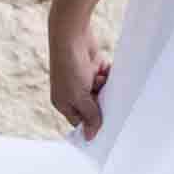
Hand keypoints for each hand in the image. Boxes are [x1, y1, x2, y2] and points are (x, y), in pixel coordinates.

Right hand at [49, 15, 111, 140]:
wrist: (72, 36)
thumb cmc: (70, 68)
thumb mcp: (80, 97)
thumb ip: (89, 116)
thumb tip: (90, 137)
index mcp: (64, 103)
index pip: (80, 121)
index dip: (93, 124)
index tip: (108, 128)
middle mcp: (73, 92)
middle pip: (94, 106)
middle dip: (102, 102)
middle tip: (109, 100)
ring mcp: (84, 79)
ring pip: (103, 91)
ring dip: (106, 87)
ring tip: (100, 79)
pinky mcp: (94, 67)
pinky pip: (107, 77)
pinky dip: (108, 74)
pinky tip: (105, 69)